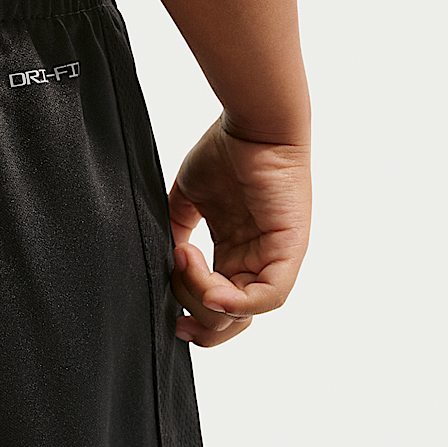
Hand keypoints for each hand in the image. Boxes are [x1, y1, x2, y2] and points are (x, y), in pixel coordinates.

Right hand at [167, 116, 310, 346]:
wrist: (252, 121)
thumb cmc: (225, 149)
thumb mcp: (189, 197)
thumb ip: (175, 230)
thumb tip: (158, 262)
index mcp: (236, 250)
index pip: (220, 303)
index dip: (195, 317)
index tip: (170, 319)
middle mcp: (257, 259)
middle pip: (232, 317)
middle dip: (202, 325)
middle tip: (176, 316)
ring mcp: (275, 256)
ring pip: (246, 311)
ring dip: (208, 301)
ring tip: (185, 263)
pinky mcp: (289, 249)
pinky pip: (269, 295)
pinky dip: (237, 303)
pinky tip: (210, 288)